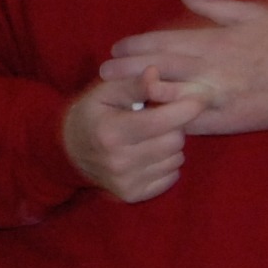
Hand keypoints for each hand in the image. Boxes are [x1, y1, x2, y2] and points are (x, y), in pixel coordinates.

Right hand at [61, 81, 193, 202]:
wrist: (69, 152)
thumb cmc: (91, 114)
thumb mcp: (105, 92)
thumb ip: (133, 84)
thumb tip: (155, 73)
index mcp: (111, 132)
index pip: (160, 121)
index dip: (184, 108)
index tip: (197, 98)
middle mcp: (119, 161)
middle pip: (174, 140)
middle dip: (174, 125)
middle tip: (159, 117)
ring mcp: (126, 182)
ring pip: (176, 158)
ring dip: (170, 144)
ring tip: (151, 136)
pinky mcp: (133, 195)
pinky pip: (171, 177)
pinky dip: (166, 163)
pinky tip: (149, 153)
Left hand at [98, 0, 267, 135]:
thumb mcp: (252, 13)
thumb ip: (213, 5)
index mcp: (215, 41)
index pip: (165, 43)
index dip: (137, 46)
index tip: (117, 47)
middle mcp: (211, 69)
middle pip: (160, 70)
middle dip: (128, 72)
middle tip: (103, 73)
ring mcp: (218, 96)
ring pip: (170, 98)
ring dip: (142, 98)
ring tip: (119, 98)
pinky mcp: (229, 120)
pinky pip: (193, 122)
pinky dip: (170, 121)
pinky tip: (151, 122)